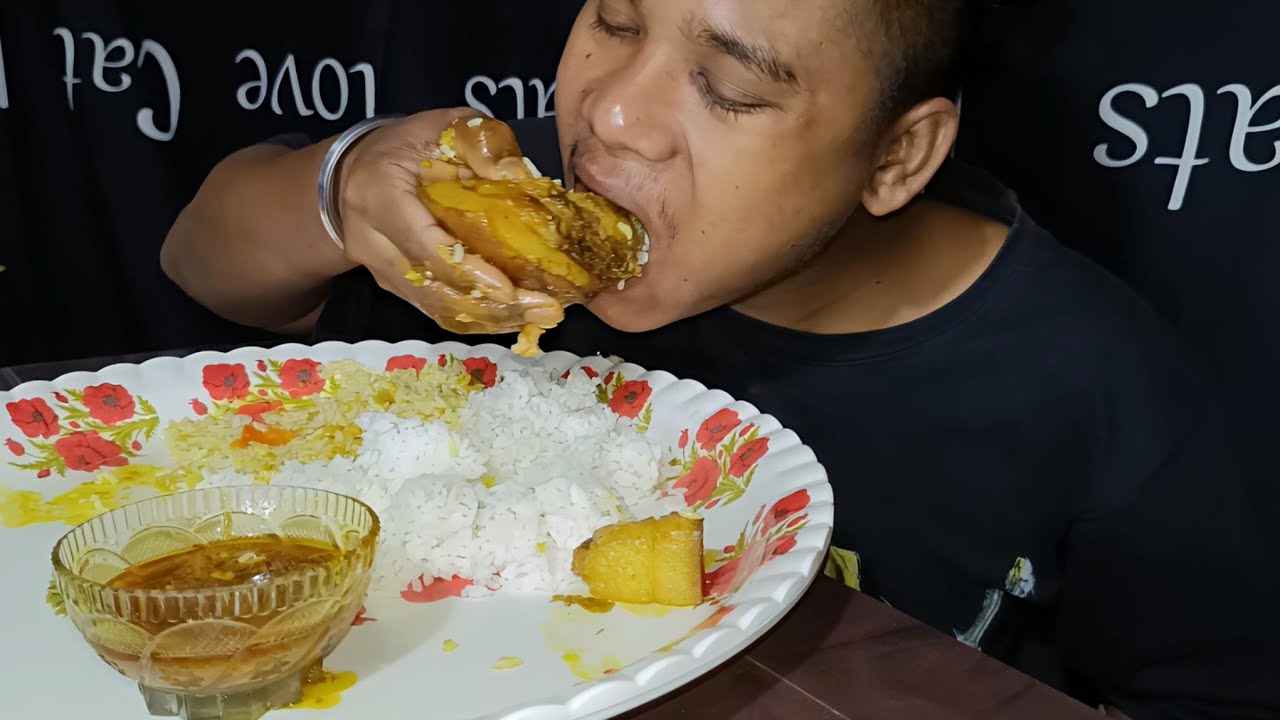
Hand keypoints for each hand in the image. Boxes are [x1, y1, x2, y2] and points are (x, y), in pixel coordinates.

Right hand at [334, 109, 563, 333]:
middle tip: (543, 310)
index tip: (508, 288)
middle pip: (430, 288)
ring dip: (488, 318)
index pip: (423, 243)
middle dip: (490, 306)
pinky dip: (474, 317)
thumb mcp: (441, 125)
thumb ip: (479, 141)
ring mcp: (379, 269)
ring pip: (433, 307)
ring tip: (537, 315)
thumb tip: (515, 172)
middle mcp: (371, 241)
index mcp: (379, 196)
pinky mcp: (393, 286)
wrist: (353, 170)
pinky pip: (434, 309)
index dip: (466, 269)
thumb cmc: (405, 144)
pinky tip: (513, 316)